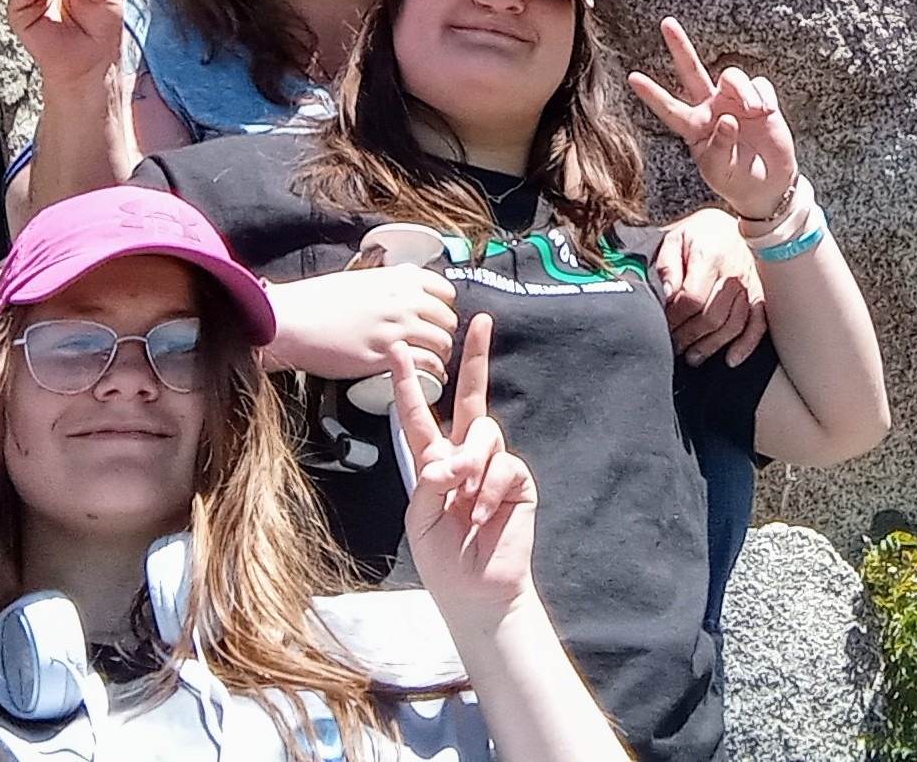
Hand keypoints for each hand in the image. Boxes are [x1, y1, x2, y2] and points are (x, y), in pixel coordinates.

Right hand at [263, 266, 456, 383]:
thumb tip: (399, 292)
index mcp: (398, 279)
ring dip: (441, 355)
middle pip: (447, 319)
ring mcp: (397, 328)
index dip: (444, 306)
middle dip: (445, 333)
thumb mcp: (359, 280)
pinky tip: (429, 379)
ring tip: (434, 363)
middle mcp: (403, 301)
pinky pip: (427, 365)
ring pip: (442, 343)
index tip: (438, 316)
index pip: (445, 290)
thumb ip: (386, 285)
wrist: (293, 319)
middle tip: (436, 343)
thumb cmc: (316, 301)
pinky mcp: (386, 356)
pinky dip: (433, 373)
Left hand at [394, 315, 537, 624]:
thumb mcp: (418, 515)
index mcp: (434, 459)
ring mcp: (494, 465)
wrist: (474, 594)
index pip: (419, 413)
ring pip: (484, 432)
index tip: (398, 349)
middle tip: (482, 322)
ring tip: (459, 496)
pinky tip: (479, 514)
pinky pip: (504, 465)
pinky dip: (487, 490)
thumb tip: (450, 459)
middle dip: (477, 357)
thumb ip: (429, 479)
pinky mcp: (518, 481)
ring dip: (468, 462)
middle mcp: (465, 454)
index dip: (407, 382)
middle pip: (472, 396)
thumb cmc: (442, 557)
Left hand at [628, 17, 798, 219]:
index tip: (632, 78)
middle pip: (691, 71)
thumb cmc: (736, 178)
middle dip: (680, 47)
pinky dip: (763, 94)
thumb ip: (720, 147)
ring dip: (742, 90)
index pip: (669, 108)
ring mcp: (734, 101)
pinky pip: (759, 83)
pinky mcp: (760, 100)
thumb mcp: (721, 171)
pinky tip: (766, 112)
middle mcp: (710, 108)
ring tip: (755, 111)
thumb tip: (726, 119)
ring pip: (731, 76)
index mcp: (694, 127)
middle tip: (666, 23)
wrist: (768, 184)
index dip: (652, 94)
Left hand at [657, 208, 767, 366]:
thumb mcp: (675, 238)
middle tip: (674, 346)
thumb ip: (667, 265)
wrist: (739, 219)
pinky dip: (747, 344)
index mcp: (709, 257)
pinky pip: (758, 324)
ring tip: (693, 356)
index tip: (663, 326)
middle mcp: (733, 274)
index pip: (691, 298)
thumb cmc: (702, 232)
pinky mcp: (762, 294)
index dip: (675, 317)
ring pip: (733, 325)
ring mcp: (750, 286)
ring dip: (711, 345)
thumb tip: (667, 293)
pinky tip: (731, 358)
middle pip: (711, 316)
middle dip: (689, 336)